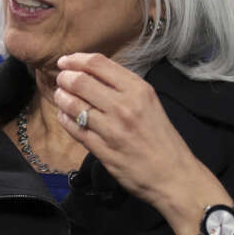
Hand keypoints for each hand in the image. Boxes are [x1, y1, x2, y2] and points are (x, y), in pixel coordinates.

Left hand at [54, 53, 229, 220]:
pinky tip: (64, 115)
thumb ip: (123, 87)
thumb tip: (91, 73)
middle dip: (65, 78)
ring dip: (61, 98)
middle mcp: (124, 106)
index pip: (98, 64)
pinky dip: (64, 119)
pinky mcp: (102, 150)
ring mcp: (112, 129)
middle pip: (81, 81)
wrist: (173, 175)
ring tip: (60, 96)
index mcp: (138, 90)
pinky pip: (74, 129)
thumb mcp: (149, 102)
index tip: (65, 61)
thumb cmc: (160, 137)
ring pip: (73, 105)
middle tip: (61, 80)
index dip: (76, 59)